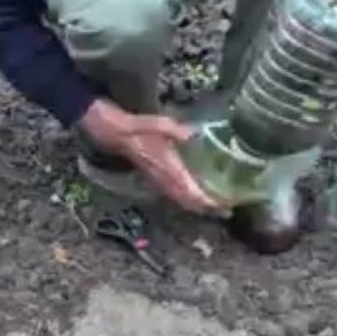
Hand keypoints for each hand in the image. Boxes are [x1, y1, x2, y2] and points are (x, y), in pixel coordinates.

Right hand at [79, 99, 224, 215]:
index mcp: (165, 167)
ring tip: (215, 207)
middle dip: (205, 208)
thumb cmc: (131, 126)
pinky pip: (173, 192)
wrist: (110, 132)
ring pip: (179, 198)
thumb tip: (191, 133)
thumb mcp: (150, 124)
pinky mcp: (154, 174)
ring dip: (195, 204)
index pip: (188, 191)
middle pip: (186, 200)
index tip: (221, 206)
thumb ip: (170, 129)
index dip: (204, 201)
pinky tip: (193, 194)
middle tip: (226, 211)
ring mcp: (157, 177)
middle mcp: (162, 177)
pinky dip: (186, 196)